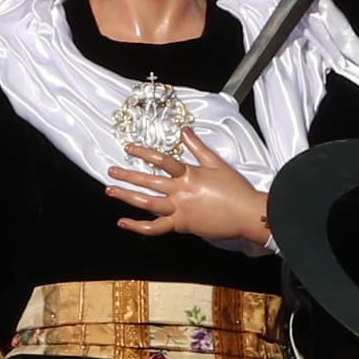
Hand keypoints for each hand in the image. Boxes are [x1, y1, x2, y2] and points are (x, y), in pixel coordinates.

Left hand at [105, 129, 269, 247]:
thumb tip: (184, 130)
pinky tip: (122, 222)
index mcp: (189, 174)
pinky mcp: (181, 225)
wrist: (247, 214)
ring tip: (111, 190)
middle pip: (148, 181)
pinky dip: (137, 226)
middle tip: (111, 171)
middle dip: (127, 175)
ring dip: (126, 195)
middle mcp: (180, 191)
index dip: (142, 152)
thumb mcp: (217, 163)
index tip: (128, 148)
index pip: (161, 160)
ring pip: (146, 202)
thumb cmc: (236, 189)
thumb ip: (198, 147)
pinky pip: (155, 228)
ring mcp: (179, 209)